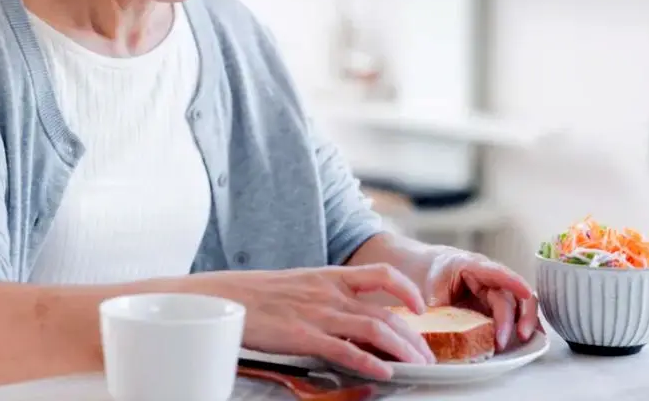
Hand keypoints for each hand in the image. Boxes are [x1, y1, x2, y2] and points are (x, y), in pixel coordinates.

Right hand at [194, 264, 436, 379]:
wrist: (222, 296)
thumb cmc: (255, 295)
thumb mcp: (297, 286)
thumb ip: (324, 297)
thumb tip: (345, 316)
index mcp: (328, 276)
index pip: (380, 275)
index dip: (406, 290)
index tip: (419, 307)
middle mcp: (329, 292)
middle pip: (385, 312)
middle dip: (412, 336)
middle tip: (426, 354)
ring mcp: (317, 313)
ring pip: (374, 329)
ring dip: (402, 349)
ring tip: (416, 365)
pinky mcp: (303, 335)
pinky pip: (345, 349)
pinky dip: (369, 361)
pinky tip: (383, 372)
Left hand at [422, 248, 541, 351]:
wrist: (439, 268)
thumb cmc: (438, 275)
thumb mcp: (432, 287)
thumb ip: (437, 306)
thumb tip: (438, 328)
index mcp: (473, 266)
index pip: (496, 272)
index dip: (512, 281)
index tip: (526, 292)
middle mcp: (491, 277)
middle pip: (508, 295)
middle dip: (508, 320)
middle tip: (502, 341)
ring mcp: (499, 289)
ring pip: (521, 302)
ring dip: (526, 320)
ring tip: (522, 340)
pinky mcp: (501, 302)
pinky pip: (519, 310)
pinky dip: (527, 322)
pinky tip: (534, 336)